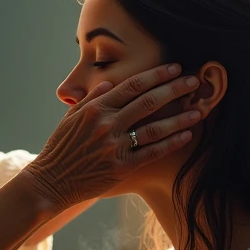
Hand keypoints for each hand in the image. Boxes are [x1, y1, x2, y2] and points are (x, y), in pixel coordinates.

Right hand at [25, 64, 200, 212]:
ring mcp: (114, 146)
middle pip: (148, 101)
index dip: (156, 75)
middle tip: (194, 80)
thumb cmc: (60, 148)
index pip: (131, 85)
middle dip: (174, 89)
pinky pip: (152, 152)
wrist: (50, 181)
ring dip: (180, 117)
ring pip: (155, 127)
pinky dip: (171, 143)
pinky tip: (187, 135)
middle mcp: (106, 124)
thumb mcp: (70, 118)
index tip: (174, 67)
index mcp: (95, 108)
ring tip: (199, 109)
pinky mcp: (121, 168)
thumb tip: (108, 83)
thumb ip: (90, 99)